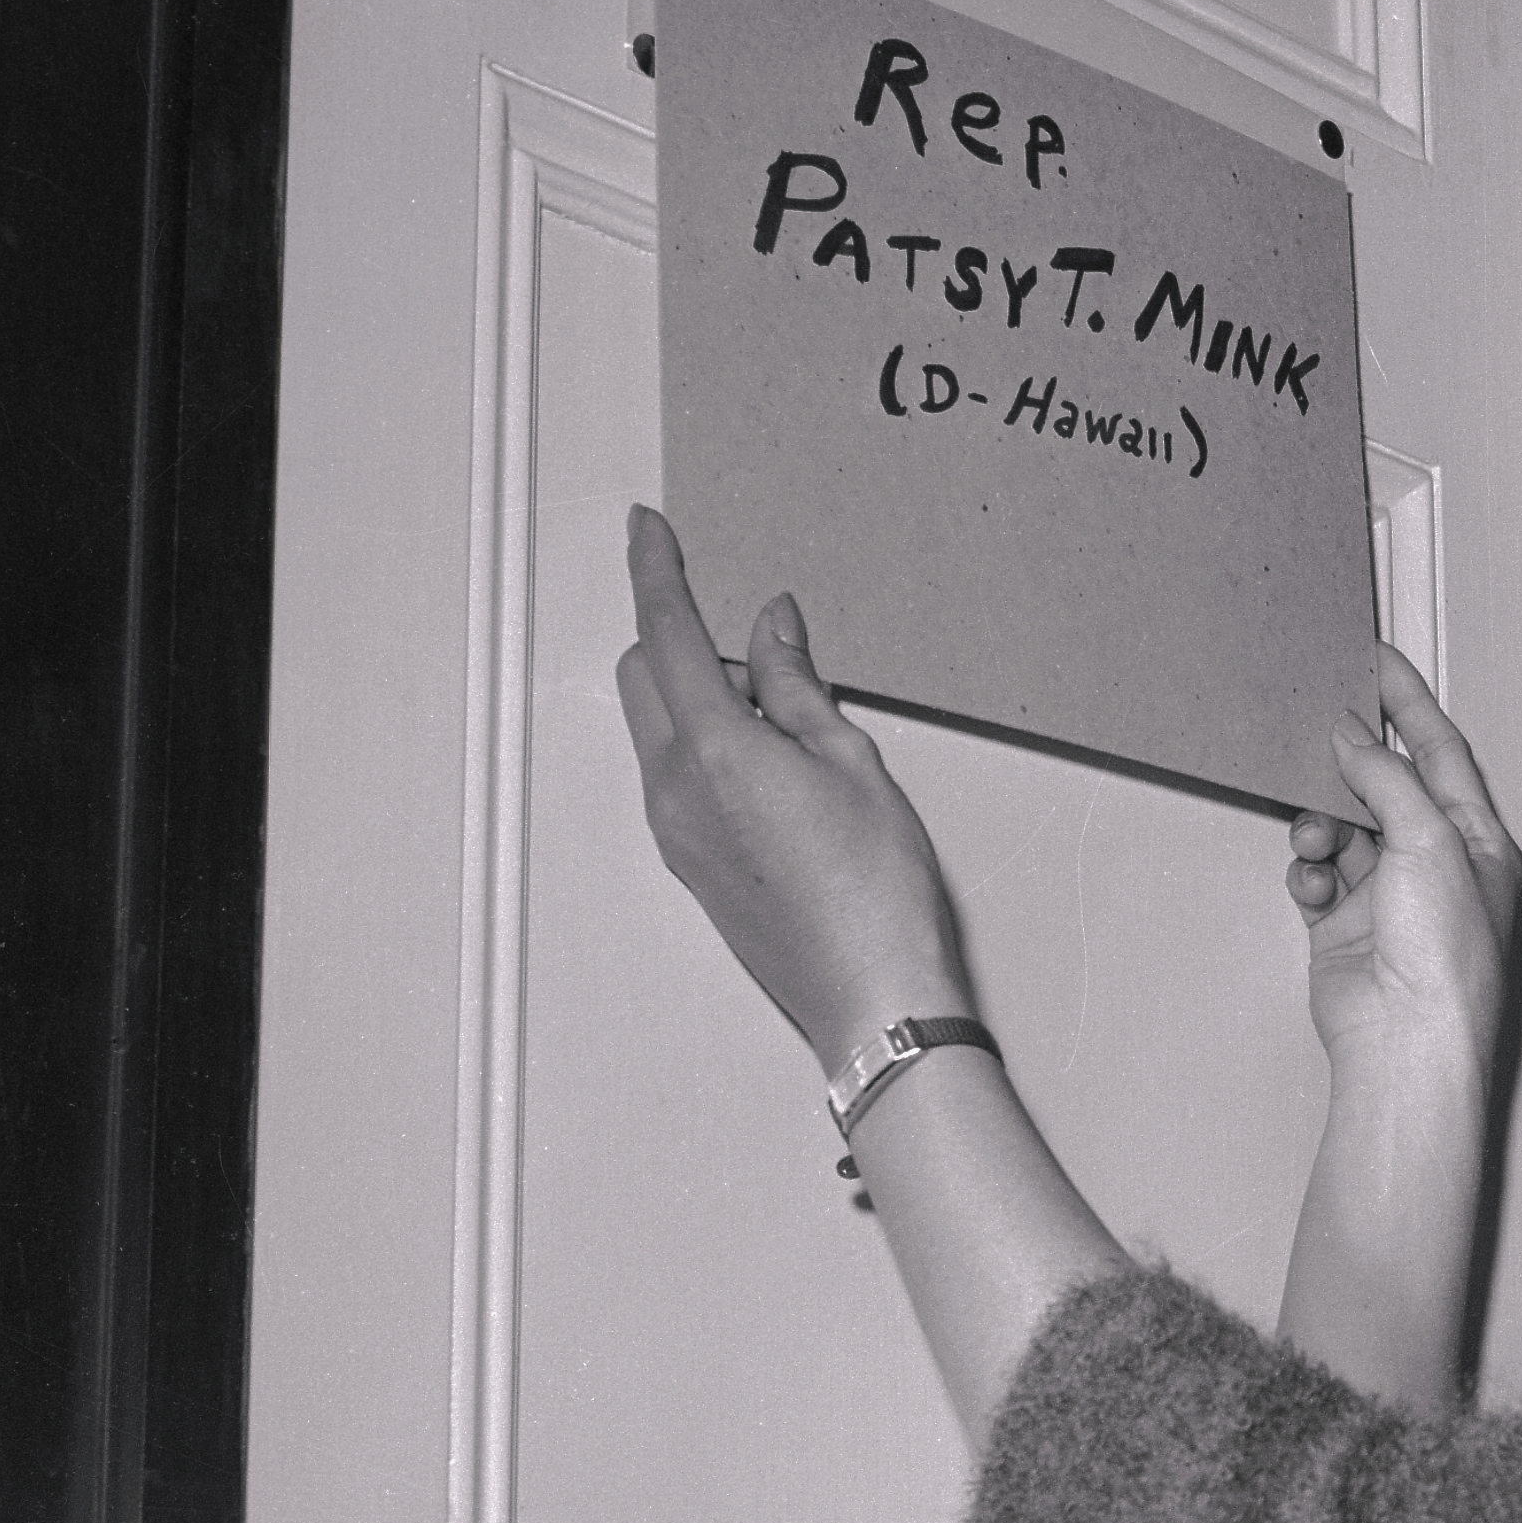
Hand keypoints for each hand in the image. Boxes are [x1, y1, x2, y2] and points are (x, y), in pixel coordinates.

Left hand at [615, 504, 968, 1067]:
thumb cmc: (876, 891)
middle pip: (645, 675)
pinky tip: (779, 771)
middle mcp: (675, 789)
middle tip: (768, 654)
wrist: (869, 996)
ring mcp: (674, 830)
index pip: (669, 633)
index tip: (648, 526)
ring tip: (789, 726)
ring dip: (700, 699)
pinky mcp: (688, 862)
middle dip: (685, 641)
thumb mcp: (852, 762)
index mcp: (715, 749)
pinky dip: (708, 747)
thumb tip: (771, 628)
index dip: (656, 570)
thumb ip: (798, 685)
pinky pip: (676, 775)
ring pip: (658, 728)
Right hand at [1285, 649, 1521, 1096]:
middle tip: (1316, 737)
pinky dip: (1308, 872)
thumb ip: (1388, 779)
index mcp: (1478, 841)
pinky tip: (1311, 881)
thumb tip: (1352, 738)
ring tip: (1315, 839)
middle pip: (1386, 789)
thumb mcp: (1429, 841)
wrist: (1407, 1043)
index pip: (1442, 753)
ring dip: (1321, 826)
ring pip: (1342, 832)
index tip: (1375, 664)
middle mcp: (1436, 867)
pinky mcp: (1344, 929)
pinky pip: (1316, 879)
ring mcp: (1389, 900)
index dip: (1409, 705)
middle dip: (1349, 768)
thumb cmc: (1447, 961)